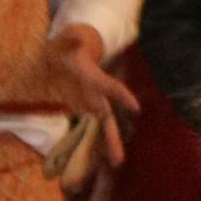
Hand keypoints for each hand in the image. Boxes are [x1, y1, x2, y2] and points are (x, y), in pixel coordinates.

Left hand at [46, 27, 136, 168]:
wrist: (68, 57)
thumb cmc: (66, 49)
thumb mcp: (64, 43)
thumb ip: (70, 41)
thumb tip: (74, 35)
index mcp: (92, 79)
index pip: (109, 87)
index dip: (122, 96)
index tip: (136, 108)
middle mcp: (94, 97)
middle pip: (106, 121)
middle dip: (112, 139)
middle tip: (119, 160)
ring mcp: (87, 107)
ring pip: (99, 130)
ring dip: (106, 147)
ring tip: (116, 164)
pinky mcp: (78, 113)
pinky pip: (83, 131)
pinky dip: (86, 146)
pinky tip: (91, 162)